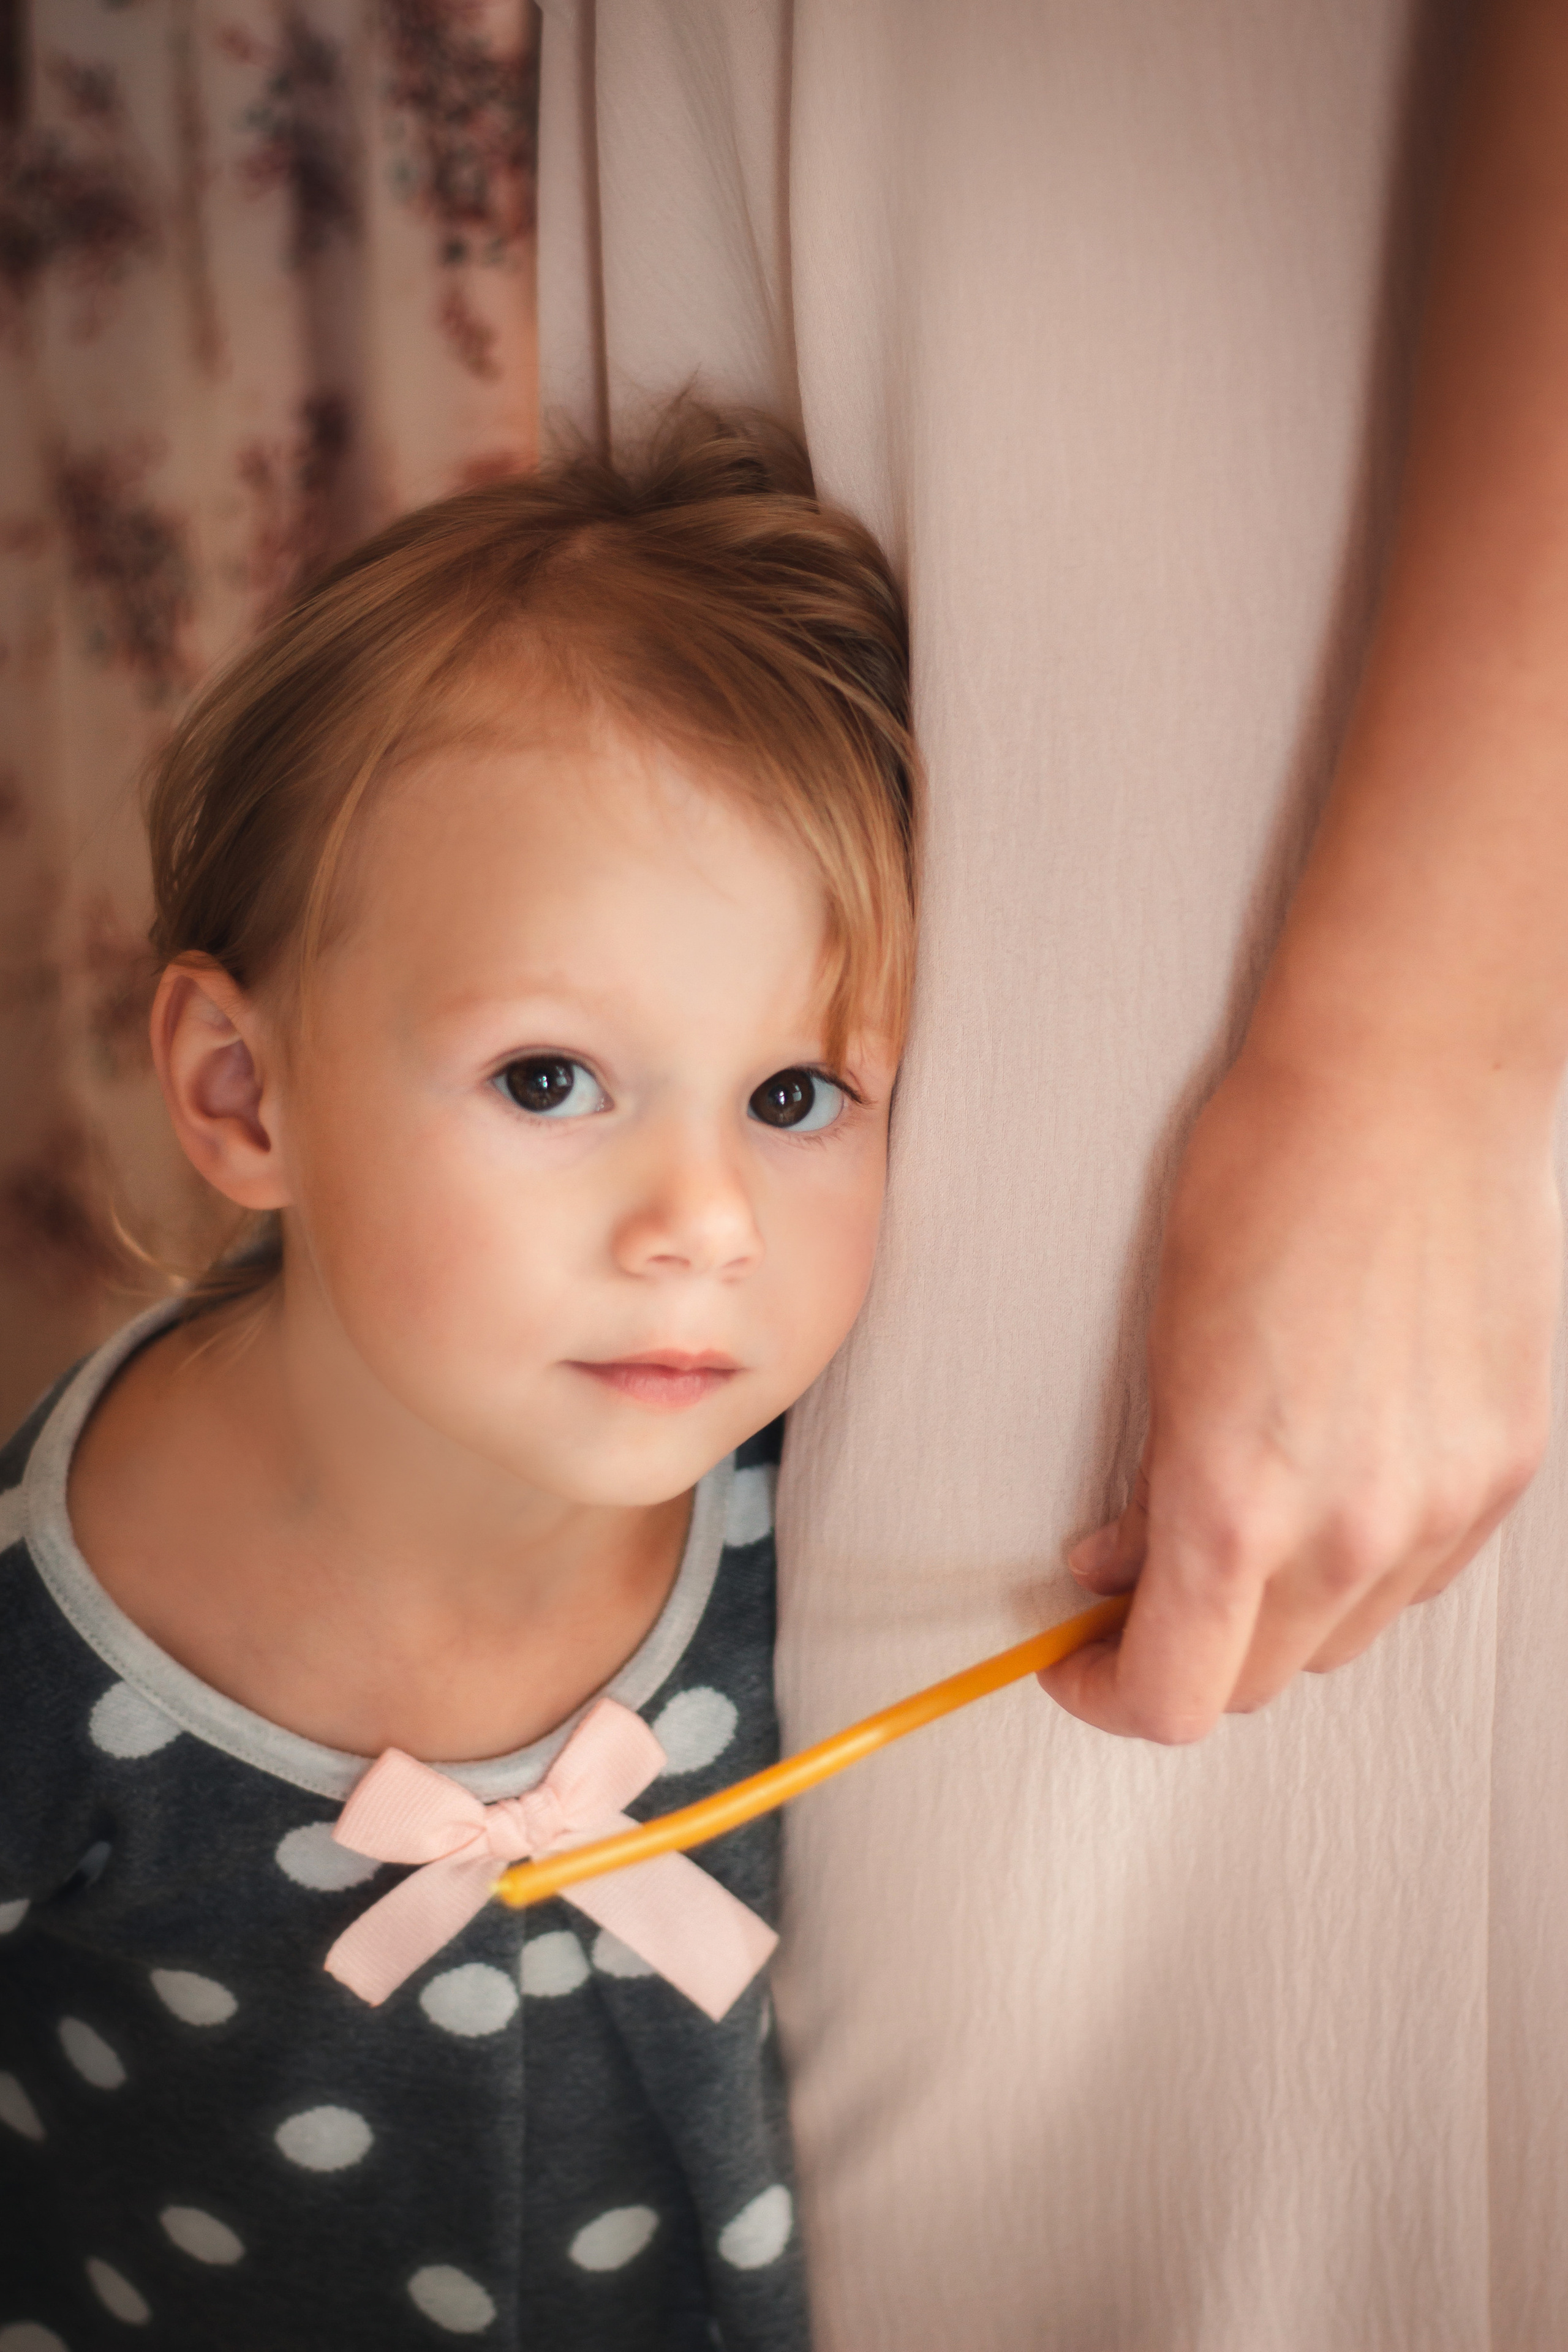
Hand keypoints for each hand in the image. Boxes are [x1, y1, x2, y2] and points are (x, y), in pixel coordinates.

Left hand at [1039, 1041, 1559, 1741]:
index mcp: (1234, 1503)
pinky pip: (1418, 1575)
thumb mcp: (1162, 1340)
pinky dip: (1358, 1561)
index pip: (1171, 1696)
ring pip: (1341, 1637)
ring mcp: (1442, 1507)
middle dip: (1183, 1648)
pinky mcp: (1503, 1469)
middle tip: (1136, 1588)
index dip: (1106, 1694)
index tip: (1076, 1658)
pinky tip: (1327, 1485)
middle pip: (1254, 1680)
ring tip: (1237, 1525)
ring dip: (1275, 1611)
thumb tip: (1125, 1563)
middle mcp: (1350, 1531)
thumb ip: (1151, 1483)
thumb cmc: (1262, 1180)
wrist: (1409, 1086)